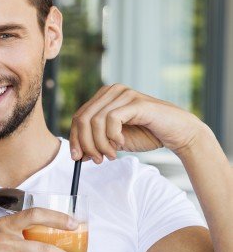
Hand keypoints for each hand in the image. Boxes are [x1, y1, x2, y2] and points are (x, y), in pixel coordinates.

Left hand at [69, 84, 206, 162]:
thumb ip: (98, 144)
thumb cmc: (148, 134)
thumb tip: (78, 155)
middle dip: (86, 144)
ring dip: (100, 144)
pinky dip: (112, 136)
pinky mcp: (135, 102)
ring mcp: (124, 94)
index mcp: (104, 97)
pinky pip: (111, 120)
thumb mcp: (115, 142)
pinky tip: (121, 144)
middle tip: (96, 160)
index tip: (77, 158)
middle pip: (83, 119)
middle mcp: (112, 91)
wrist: (177, 133)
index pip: (78, 117)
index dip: (74, 139)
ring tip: (110, 156)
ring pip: (95, 121)